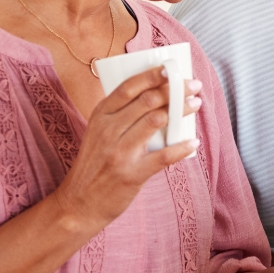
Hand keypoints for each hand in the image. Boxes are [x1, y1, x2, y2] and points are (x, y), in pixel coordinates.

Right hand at [54, 66, 202, 229]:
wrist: (78, 203)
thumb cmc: (95, 164)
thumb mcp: (98, 133)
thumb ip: (121, 115)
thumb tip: (158, 95)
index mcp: (100, 116)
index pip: (129, 87)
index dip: (153, 75)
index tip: (172, 69)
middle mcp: (108, 131)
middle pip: (147, 101)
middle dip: (174, 89)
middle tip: (193, 86)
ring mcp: (119, 152)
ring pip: (156, 121)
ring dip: (181, 110)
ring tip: (195, 104)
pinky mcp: (131, 174)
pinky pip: (163, 156)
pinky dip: (182, 148)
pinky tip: (193, 142)